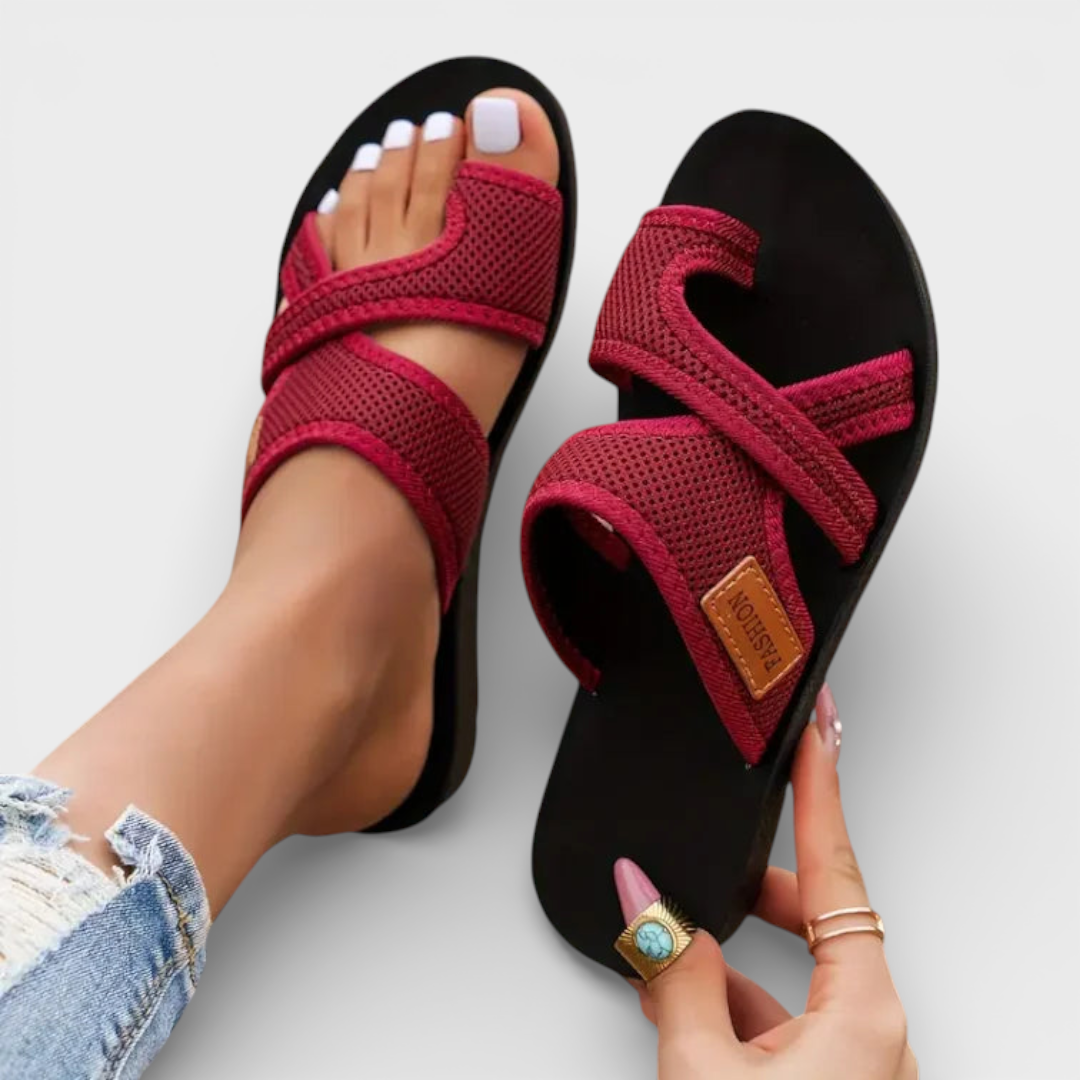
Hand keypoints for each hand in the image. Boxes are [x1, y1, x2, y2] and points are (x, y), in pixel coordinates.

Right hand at [622, 686, 915, 1078]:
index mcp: (864, 1013)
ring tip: (671, 945)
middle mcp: (872, 1033)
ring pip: (792, 975)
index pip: (837, 870)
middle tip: (709, 850)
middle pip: (815, 918)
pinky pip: (784, 1019)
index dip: (821, 792)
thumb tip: (642, 898)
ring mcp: (853, 1066)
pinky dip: (734, 1003)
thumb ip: (673, 977)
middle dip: (753, 885)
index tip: (818, 733)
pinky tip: (681, 1001)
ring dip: (732, 956)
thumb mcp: (708, 1075)